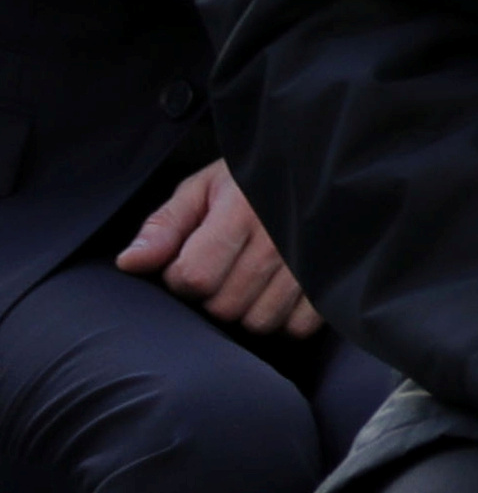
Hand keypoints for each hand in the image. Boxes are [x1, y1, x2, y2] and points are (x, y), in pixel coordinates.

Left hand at [114, 161, 322, 337]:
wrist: (320, 165)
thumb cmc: (253, 180)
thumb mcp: (203, 187)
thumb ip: (165, 225)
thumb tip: (129, 264)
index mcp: (241, 211)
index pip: (194, 276)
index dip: (181, 276)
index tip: (192, 260)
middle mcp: (279, 239)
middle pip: (224, 306)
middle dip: (214, 296)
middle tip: (225, 271)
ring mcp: (311, 263)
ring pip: (259, 322)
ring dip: (248, 311)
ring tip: (252, 284)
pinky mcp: (333, 280)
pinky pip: (298, 327)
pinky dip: (285, 320)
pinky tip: (280, 295)